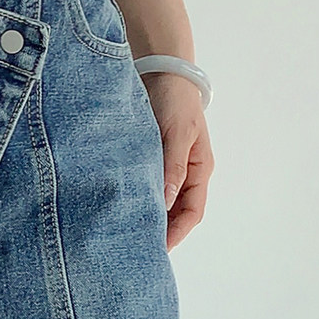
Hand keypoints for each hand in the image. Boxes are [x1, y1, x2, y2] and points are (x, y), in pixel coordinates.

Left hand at [143, 70, 212, 249]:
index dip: (177, 233)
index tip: (157, 249)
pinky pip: (145, 186)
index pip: (192, 212)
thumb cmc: (174, 99)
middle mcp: (184, 173)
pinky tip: (120, 206)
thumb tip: (167, 201)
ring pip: (159, 201)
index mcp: (199, 170)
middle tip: (136, 247)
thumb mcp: (177, 133)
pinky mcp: (149, 159)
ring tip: (126, 232)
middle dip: (160, 231)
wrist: (160, 69)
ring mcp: (167, 167)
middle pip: (175, 212)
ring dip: (146, 215)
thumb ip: (172, 166)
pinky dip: (136, 198)